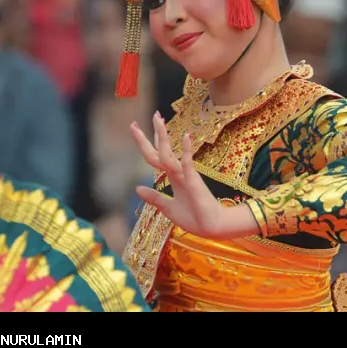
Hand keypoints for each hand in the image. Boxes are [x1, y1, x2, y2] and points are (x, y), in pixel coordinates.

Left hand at [131, 112, 257, 239]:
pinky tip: (186, 136)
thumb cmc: (193, 217)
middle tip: (134, 121)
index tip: (135, 128)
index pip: (155, 156)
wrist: (212, 227)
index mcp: (172, 176)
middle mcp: (177, 171)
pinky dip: (187, 150)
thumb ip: (154, 197)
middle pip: (160, 149)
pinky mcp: (194, 180)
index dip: (145, 143)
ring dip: (162, 136)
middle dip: (149, 134)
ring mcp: (185, 174)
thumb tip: (137, 188)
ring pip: (168, 153)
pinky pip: (188, 163)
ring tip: (157, 120)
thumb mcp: (168, 208)